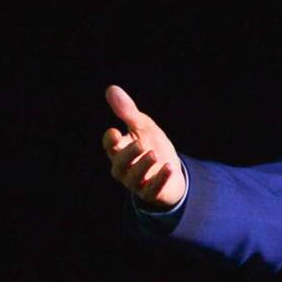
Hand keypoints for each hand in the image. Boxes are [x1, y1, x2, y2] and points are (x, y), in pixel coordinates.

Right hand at [101, 85, 185, 208]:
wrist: (171, 169)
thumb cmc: (152, 145)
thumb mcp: (143, 126)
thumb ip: (127, 112)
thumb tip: (111, 89)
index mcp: (120, 150)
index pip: (110, 146)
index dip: (110, 141)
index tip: (115, 132)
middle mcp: (124, 168)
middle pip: (119, 164)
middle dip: (128, 154)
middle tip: (140, 143)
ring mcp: (137, 183)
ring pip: (134, 178)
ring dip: (143, 166)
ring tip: (153, 154)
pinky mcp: (151, 193)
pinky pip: (153, 189)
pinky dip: (161, 179)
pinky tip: (169, 167)